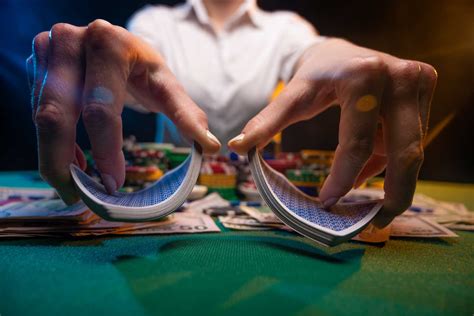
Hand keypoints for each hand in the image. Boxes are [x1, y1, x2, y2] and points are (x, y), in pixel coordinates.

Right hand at [27, 20, 220, 203]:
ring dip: (55, 157)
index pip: (100, 108)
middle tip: (81, 197)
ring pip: (41, 116)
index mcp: (108, 44)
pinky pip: (37, 113)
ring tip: (75, 187)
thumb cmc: (142, 66)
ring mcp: (48, 52)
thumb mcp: (165, 84)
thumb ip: (186, 114)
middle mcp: (71, 42)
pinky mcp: (36, 65)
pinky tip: (71, 164)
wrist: (113, 42)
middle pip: (57, 114)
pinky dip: (52, 144)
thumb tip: (211, 146)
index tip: (113, 184)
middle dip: (64, 162)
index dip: (105, 150)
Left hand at [228, 38, 436, 227]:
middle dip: (393, 194)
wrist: (340, 51)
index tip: (328, 202)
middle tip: (375, 223)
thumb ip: (268, 121)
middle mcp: (400, 78)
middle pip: (406, 152)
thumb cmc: (316, 74)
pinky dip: (387, 159)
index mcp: (365, 78)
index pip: (358, 143)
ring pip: (409, 149)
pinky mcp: (424, 90)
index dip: (343, 179)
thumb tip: (237, 147)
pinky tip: (364, 167)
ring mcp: (418, 83)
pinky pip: (409, 139)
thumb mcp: (293, 95)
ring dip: (385, 175)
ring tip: (355, 189)